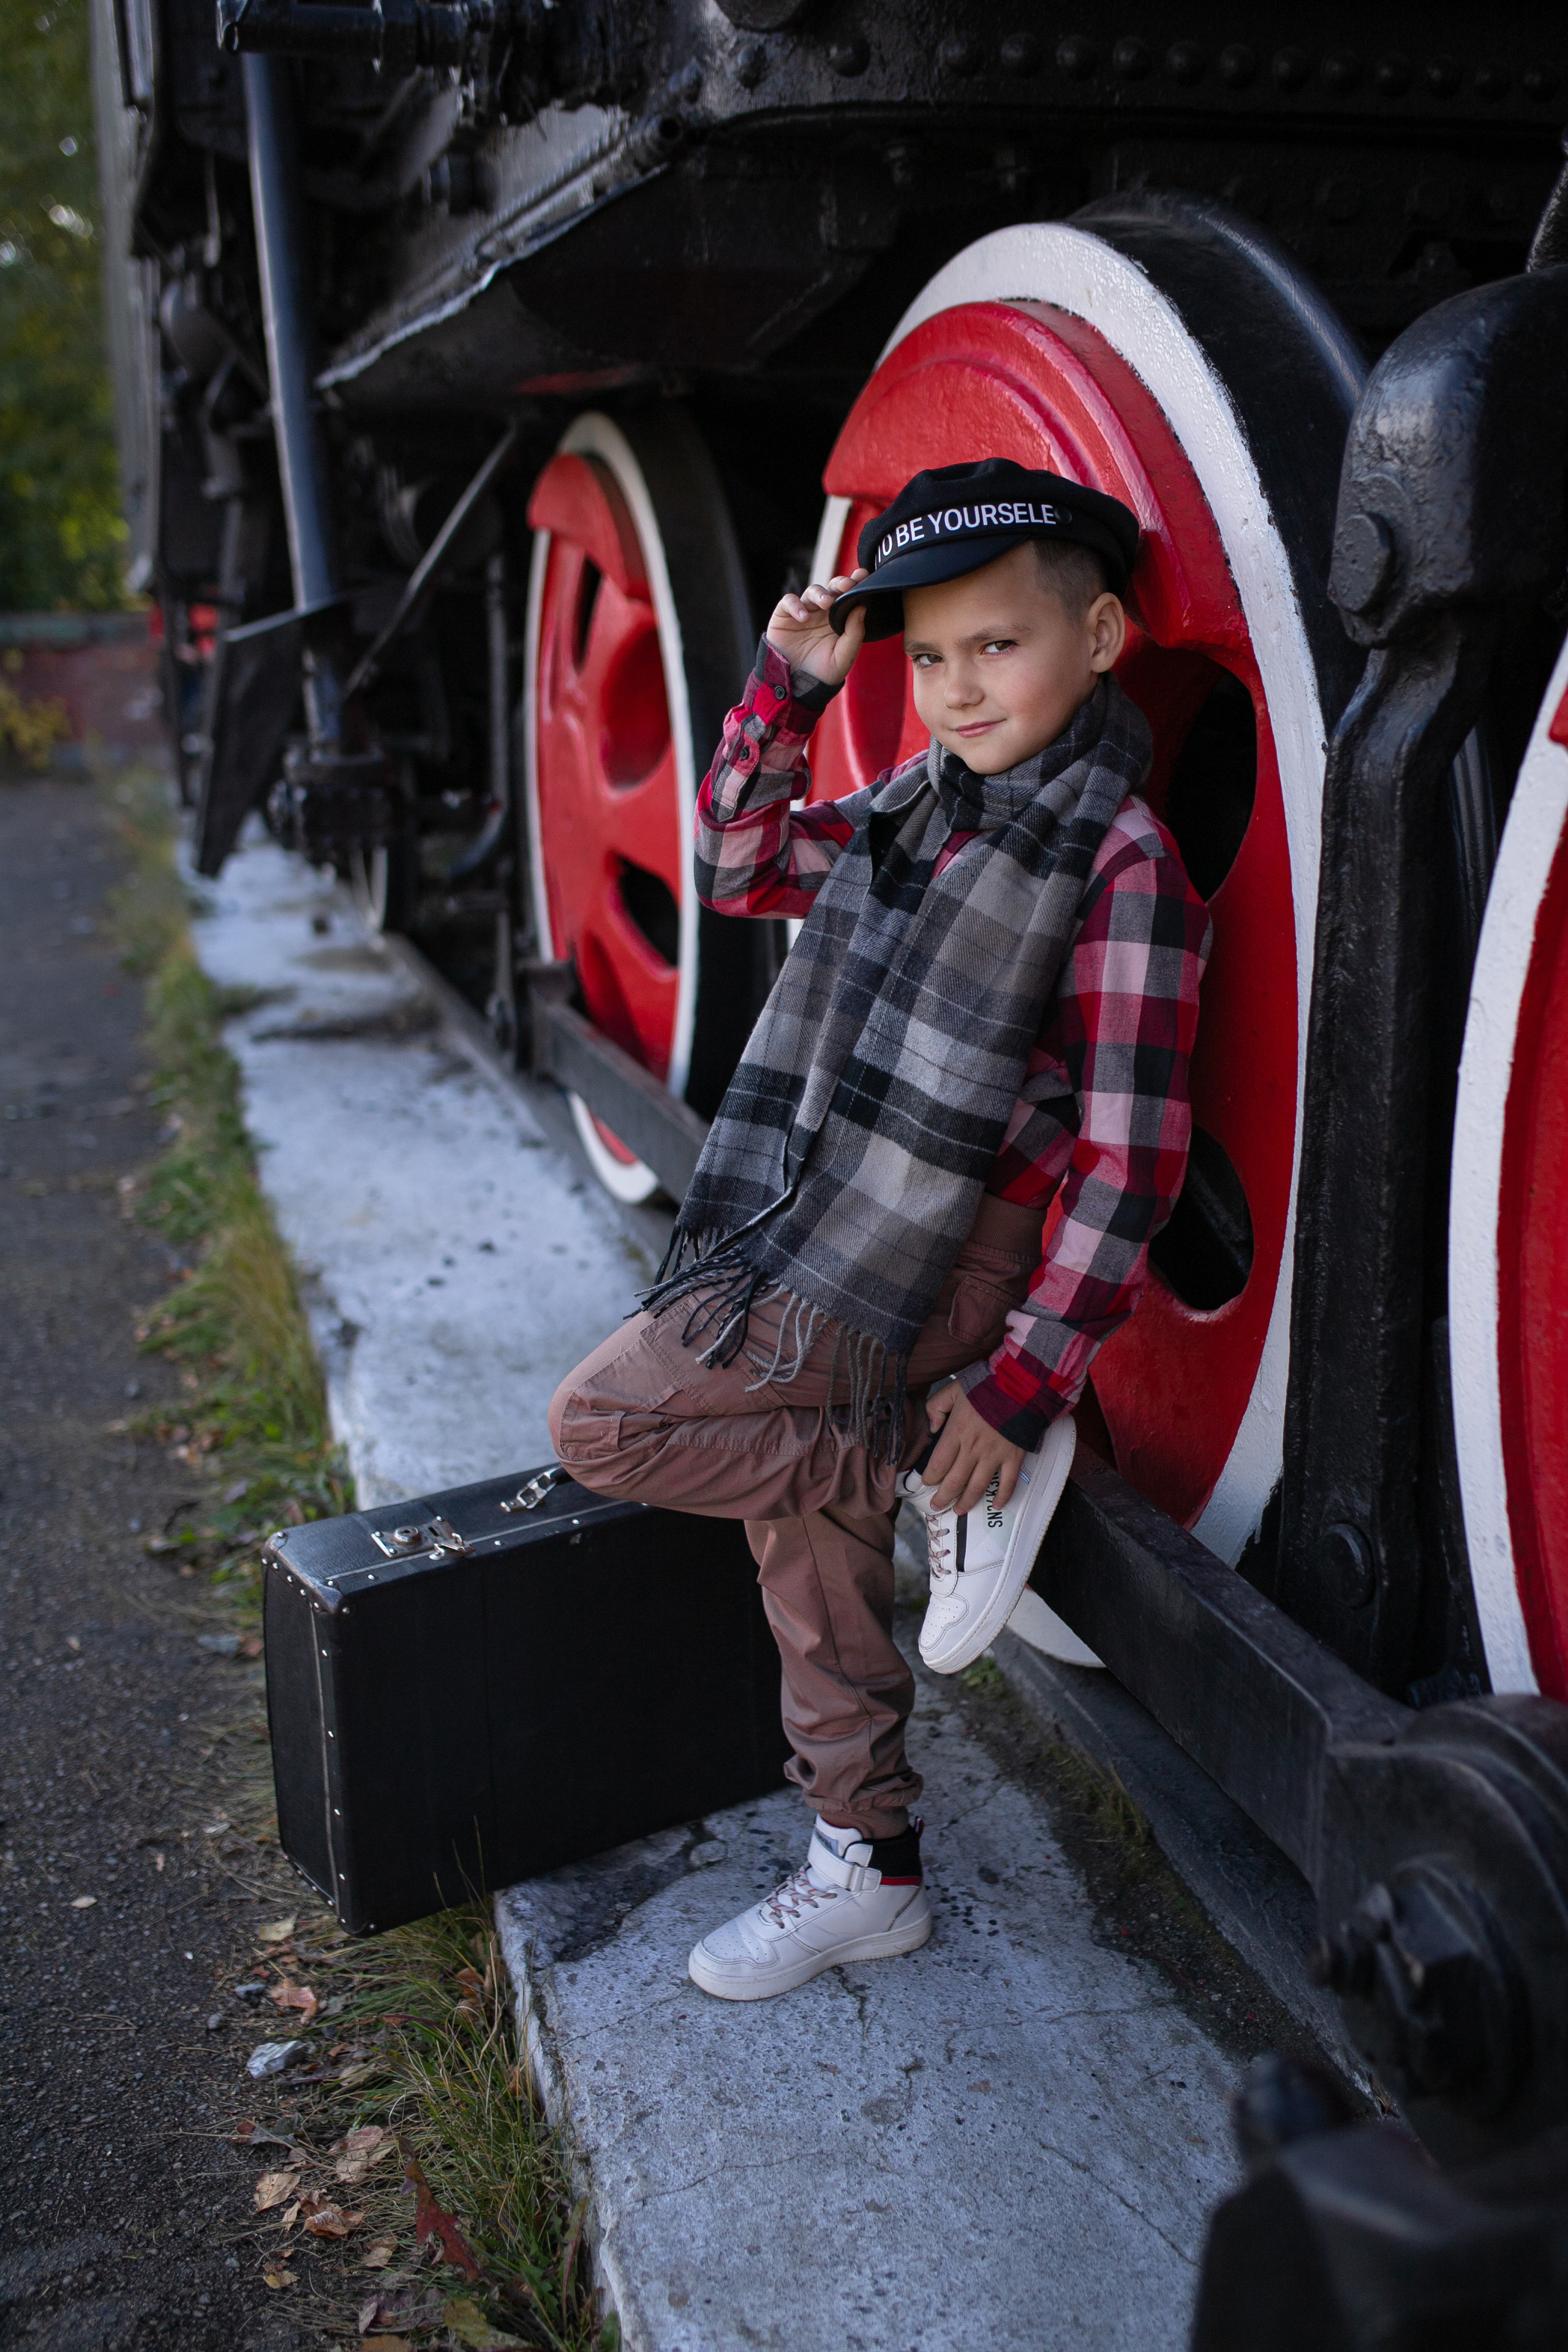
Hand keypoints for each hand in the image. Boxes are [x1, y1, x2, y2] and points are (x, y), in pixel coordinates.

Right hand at [764, 569, 869, 686]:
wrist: (797, 687)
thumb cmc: (823, 673)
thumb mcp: (844, 656)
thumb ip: (854, 633)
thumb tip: (862, 607)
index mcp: (839, 619)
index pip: (848, 597)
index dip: (855, 583)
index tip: (863, 575)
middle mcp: (822, 613)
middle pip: (832, 589)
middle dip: (840, 584)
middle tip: (846, 585)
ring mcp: (804, 612)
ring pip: (812, 591)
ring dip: (820, 594)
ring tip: (826, 603)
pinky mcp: (784, 615)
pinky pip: (789, 602)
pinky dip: (796, 605)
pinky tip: (803, 617)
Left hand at [924, 1382, 1026, 1515]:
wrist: (1020, 1385)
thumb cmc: (985, 1386)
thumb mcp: (953, 1390)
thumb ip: (936, 1408)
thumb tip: (931, 1428)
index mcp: (956, 1433)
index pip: (937, 1465)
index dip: (929, 1478)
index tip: (926, 1484)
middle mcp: (973, 1449)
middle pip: (954, 1482)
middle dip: (943, 1498)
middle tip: (936, 1506)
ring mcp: (995, 1456)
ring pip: (977, 1488)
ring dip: (966, 1502)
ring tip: (958, 1511)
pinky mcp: (1014, 1458)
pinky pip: (1008, 1484)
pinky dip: (1002, 1497)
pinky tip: (995, 1506)